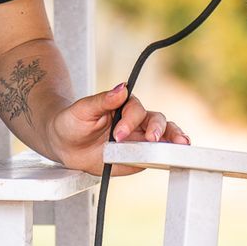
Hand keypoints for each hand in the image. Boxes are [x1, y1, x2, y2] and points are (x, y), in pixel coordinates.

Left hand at [48, 82, 188, 175]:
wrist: (66, 145)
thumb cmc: (73, 122)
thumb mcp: (82, 109)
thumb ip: (103, 100)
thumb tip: (121, 88)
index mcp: (123, 106)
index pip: (136, 110)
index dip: (130, 121)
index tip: (118, 135)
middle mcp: (136, 121)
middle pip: (157, 120)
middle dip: (159, 129)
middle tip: (152, 139)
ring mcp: (139, 139)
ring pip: (164, 136)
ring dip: (173, 139)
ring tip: (180, 145)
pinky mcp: (139, 156)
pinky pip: (156, 156)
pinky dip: (168, 156)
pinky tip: (175, 158)